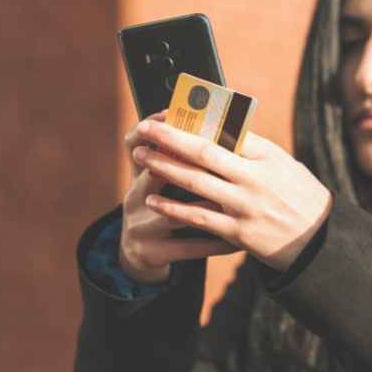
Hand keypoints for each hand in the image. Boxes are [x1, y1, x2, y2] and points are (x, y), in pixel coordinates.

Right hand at [119, 113, 239, 283]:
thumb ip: (181, 159)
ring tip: (238, 201)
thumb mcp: (156, 182)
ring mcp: (140, 227)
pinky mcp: (151, 252)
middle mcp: (133, 198)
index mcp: (139, 175)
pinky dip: (216, 244)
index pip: (136, 144)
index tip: (192, 119)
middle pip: (156, 175)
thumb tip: (216, 127)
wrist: (139, 251)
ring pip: (178, 215)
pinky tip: (238, 241)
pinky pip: (189, 247)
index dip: (163, 131)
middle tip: (225, 157)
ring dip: (210, 206)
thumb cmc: (158, 205)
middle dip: (191, 164)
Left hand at [132, 120, 332, 272]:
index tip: (171, 113)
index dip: (194, 121)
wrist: (319, 241)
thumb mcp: (284, 165)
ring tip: (141, 157)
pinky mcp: (239, 233)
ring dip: (164, 168)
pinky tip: (153, 199)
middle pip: (204, 152)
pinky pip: (199, 218)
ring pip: (196, 182)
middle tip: (144, 129)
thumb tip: (220, 129)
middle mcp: (255, 178)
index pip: (226, 130)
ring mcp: (246, 206)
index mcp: (267, 156)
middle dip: (169, 138)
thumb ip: (253, 150)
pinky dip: (173, 207)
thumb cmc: (300, 196)